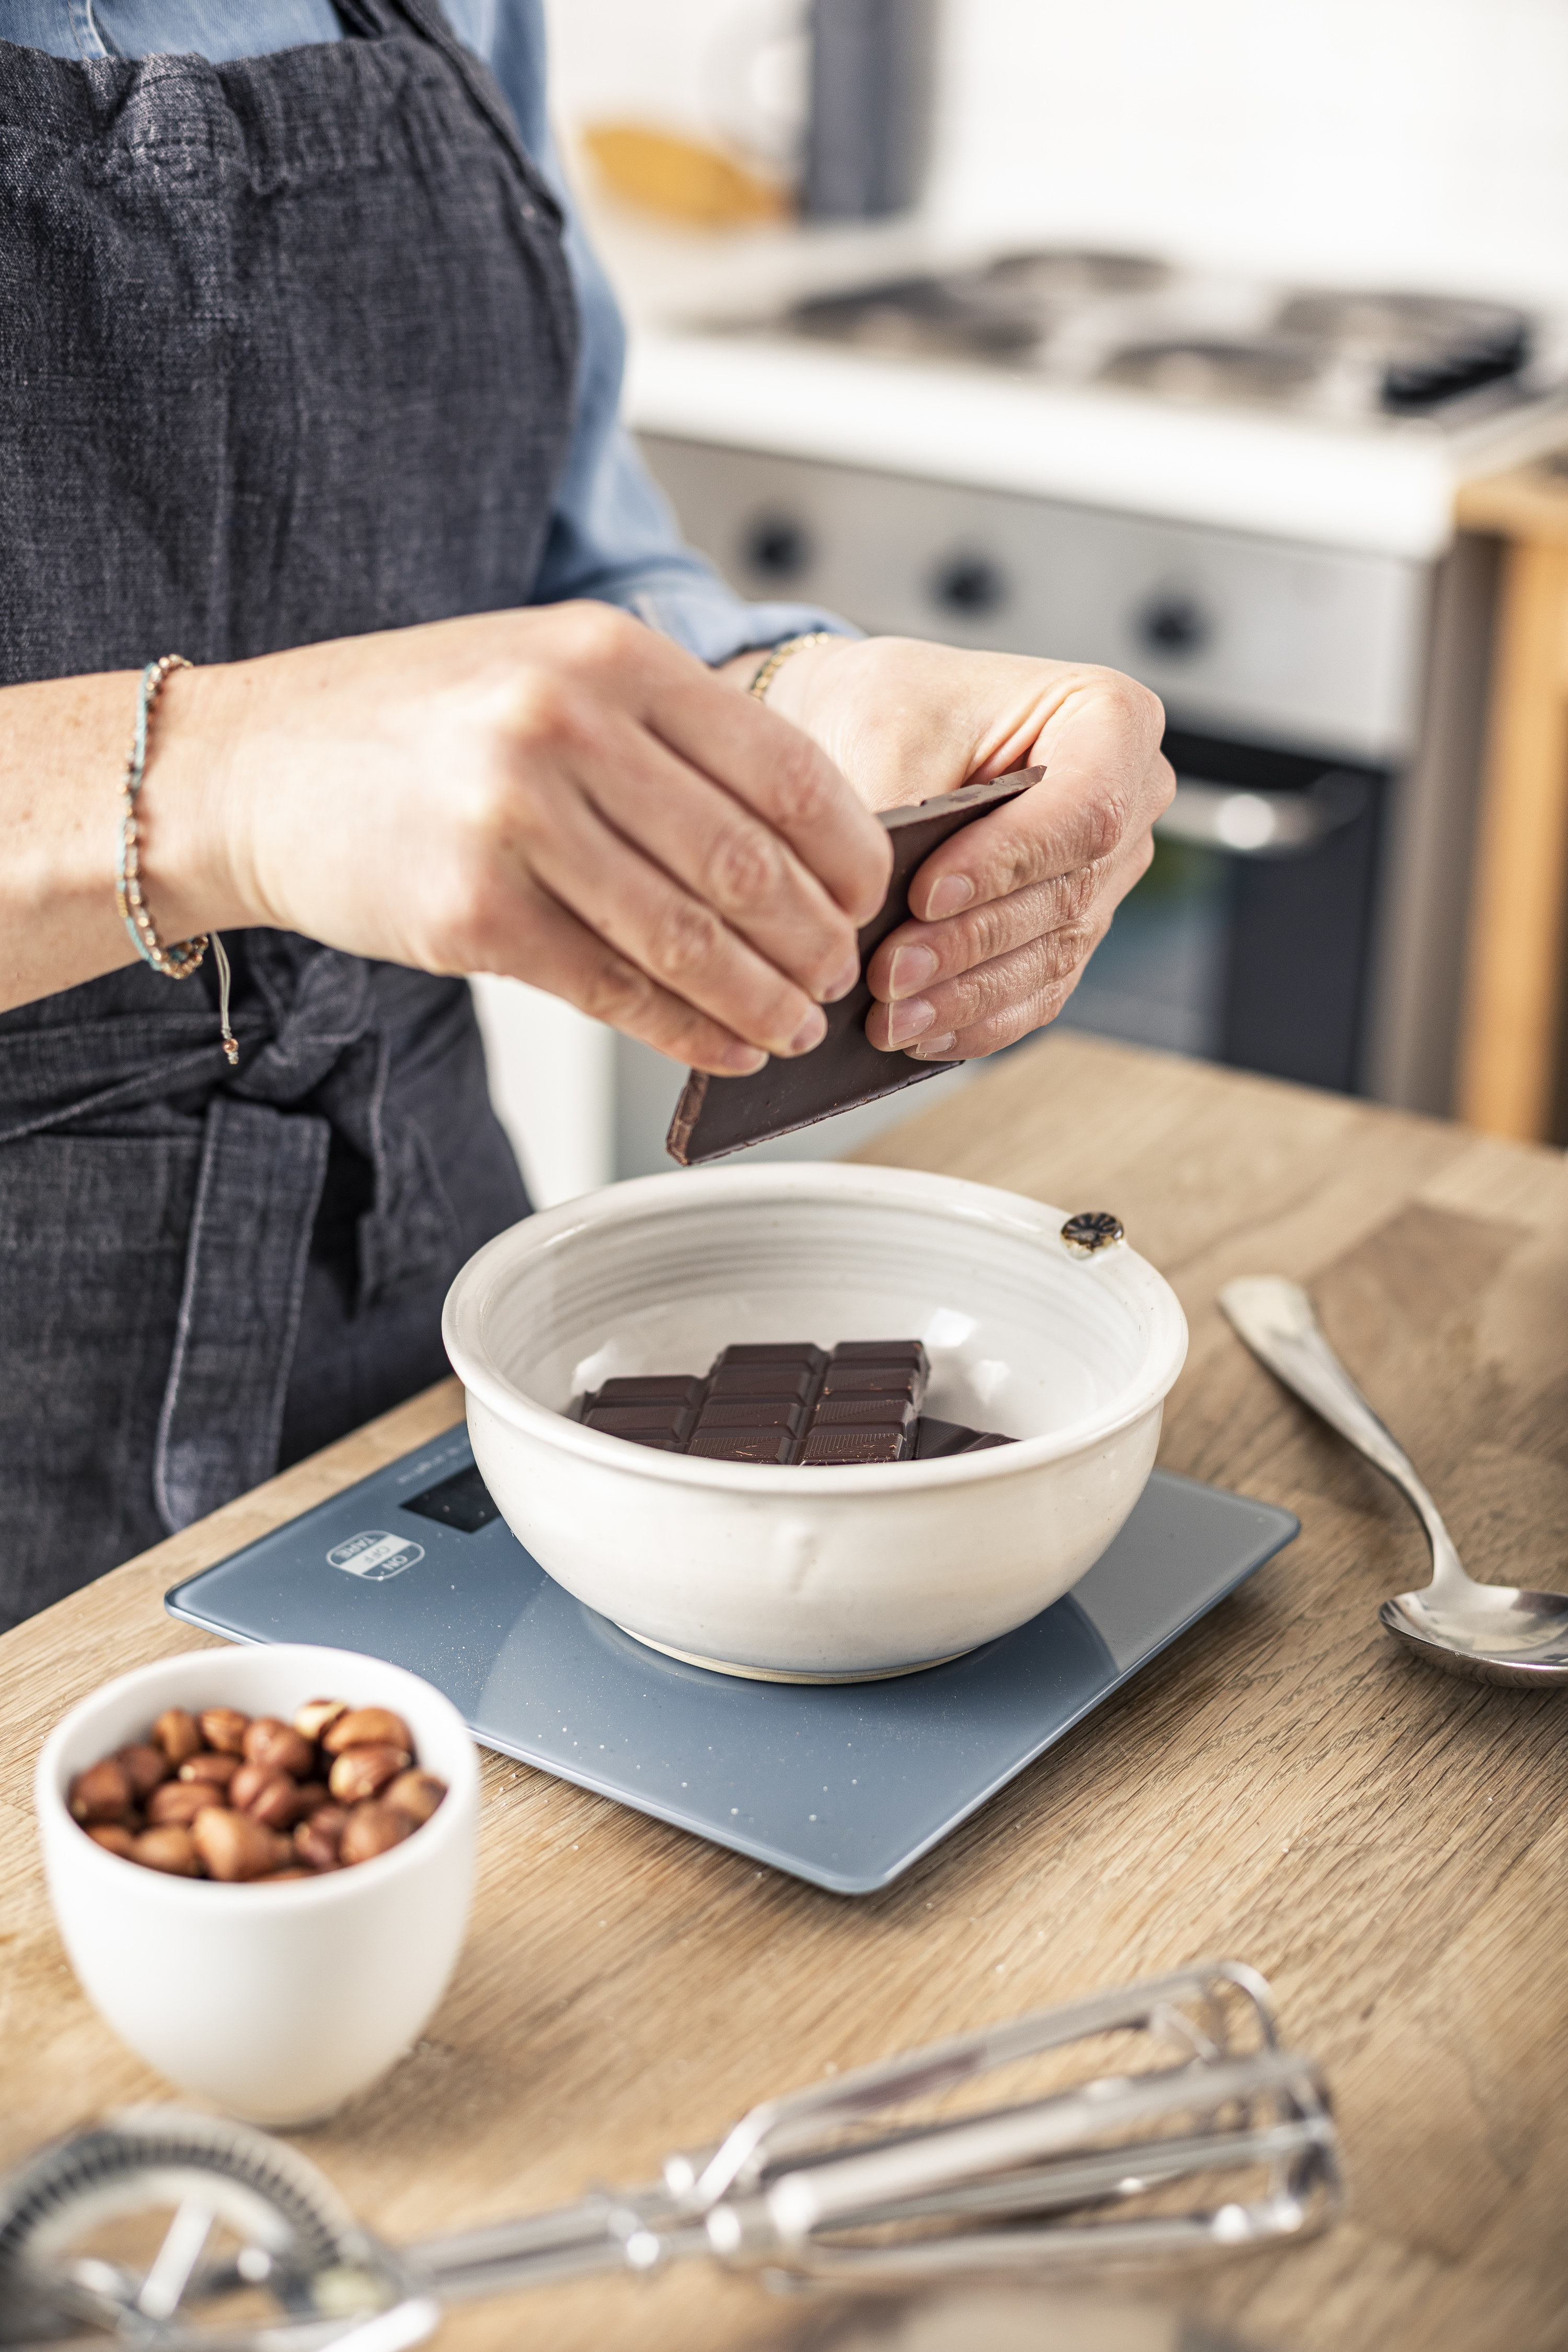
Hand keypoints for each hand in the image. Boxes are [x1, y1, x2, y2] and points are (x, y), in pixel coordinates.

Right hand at [141, 605, 891, 1074]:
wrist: (252, 767)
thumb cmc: (414, 726)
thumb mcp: (549, 671)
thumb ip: (664, 732)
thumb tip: (795, 836)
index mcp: (609, 656)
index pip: (784, 766)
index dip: (848, 851)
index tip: (868, 896)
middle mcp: (567, 727)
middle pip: (747, 862)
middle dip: (815, 939)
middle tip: (838, 976)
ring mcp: (515, 821)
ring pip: (689, 938)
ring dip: (761, 999)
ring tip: (794, 1027)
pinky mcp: (472, 914)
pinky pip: (614, 989)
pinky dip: (686, 1031)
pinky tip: (724, 1048)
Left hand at [760, 635, 1172, 1059]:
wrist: (879, 726)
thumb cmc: (892, 703)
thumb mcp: (886, 729)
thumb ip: (902, 815)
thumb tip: (881, 916)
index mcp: (1112, 719)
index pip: (1083, 810)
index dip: (1008, 864)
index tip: (925, 895)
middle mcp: (1132, 800)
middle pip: (1067, 893)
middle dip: (969, 944)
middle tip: (886, 975)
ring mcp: (1108, 874)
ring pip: (1051, 954)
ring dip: (966, 997)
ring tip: (888, 1019)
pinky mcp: (1070, 930)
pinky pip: (1039, 990)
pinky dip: (977, 1019)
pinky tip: (919, 1034)